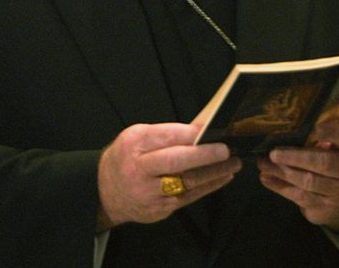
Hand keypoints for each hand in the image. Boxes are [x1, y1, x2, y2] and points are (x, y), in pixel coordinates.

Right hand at [97, 122, 241, 230]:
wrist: (105, 192)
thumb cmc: (127, 158)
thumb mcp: (138, 137)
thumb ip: (167, 134)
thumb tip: (202, 130)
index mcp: (134, 145)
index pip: (166, 138)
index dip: (191, 134)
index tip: (211, 130)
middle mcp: (139, 170)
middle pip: (175, 162)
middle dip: (204, 155)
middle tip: (226, 149)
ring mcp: (148, 193)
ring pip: (186, 182)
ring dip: (215, 172)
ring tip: (234, 162)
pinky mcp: (158, 209)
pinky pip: (189, 197)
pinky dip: (209, 186)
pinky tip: (223, 176)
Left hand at [258, 121, 338, 232]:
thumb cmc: (336, 160)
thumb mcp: (338, 144)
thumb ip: (323, 135)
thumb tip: (292, 129)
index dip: (330, 132)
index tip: (312, 128)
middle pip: (323, 163)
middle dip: (295, 157)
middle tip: (273, 153)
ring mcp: (338, 191)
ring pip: (308, 182)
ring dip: (282, 173)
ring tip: (263, 164)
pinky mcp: (325, 208)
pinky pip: (300, 197)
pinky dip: (280, 187)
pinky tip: (266, 178)